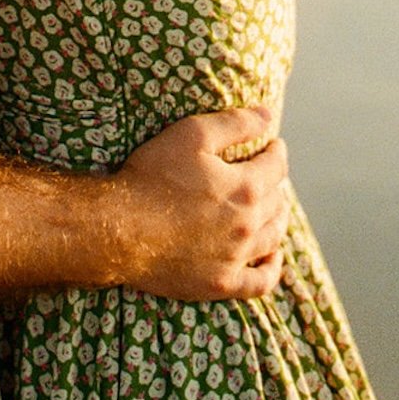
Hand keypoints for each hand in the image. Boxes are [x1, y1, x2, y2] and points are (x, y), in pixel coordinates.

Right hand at [112, 109, 290, 301]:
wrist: (120, 228)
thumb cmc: (152, 176)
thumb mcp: (192, 134)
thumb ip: (235, 123)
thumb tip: (269, 115)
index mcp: (245, 187)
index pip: (276, 167)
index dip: (277, 153)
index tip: (275, 146)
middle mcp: (248, 225)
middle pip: (276, 201)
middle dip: (276, 184)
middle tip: (269, 175)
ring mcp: (235, 258)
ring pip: (272, 237)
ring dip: (278, 219)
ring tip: (274, 209)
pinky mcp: (220, 284)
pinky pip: (260, 282)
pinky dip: (273, 268)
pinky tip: (273, 257)